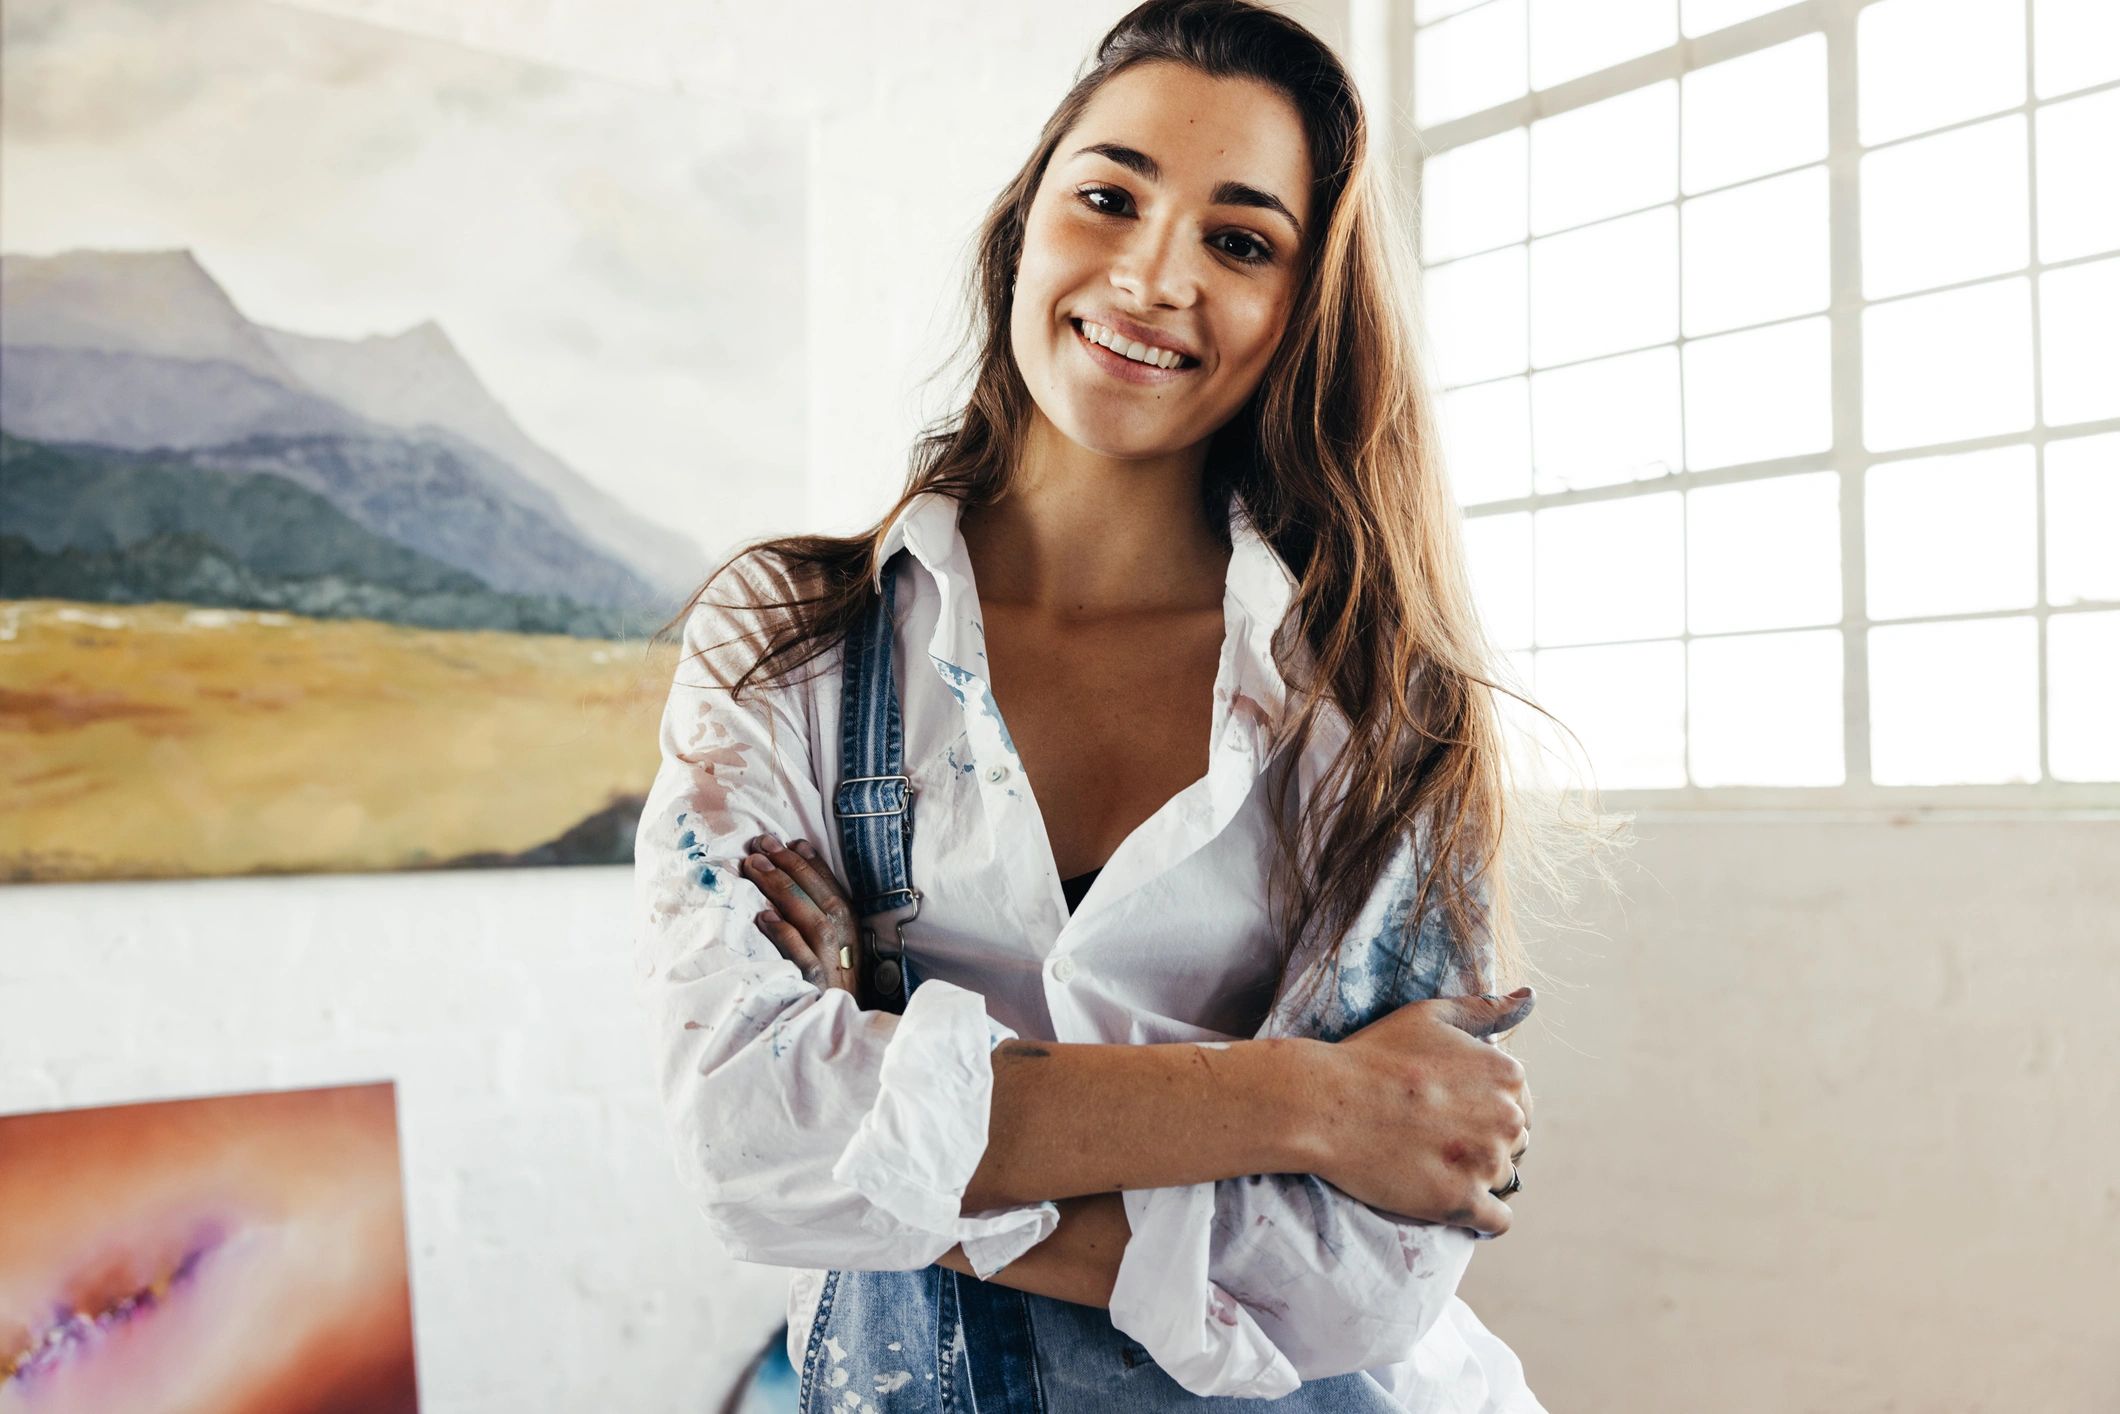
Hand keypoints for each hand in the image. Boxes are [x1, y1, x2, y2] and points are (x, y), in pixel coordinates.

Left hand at [740, 833, 862, 998]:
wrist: (843, 1028)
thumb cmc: (833, 982)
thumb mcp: (836, 945)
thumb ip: (818, 911)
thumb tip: (791, 870)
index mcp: (851, 927)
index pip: (831, 886)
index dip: (811, 862)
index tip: (788, 841)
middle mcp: (844, 941)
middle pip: (818, 897)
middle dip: (789, 867)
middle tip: (760, 846)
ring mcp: (830, 963)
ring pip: (809, 919)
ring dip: (781, 889)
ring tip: (754, 867)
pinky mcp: (815, 985)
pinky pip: (800, 956)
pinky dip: (784, 934)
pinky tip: (763, 916)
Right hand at [1309, 989, 1536, 1236]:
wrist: (1326, 1103)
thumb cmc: (1374, 1056)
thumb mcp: (1430, 1015)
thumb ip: (1485, 1008)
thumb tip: (1530, 998)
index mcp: (1506, 1073)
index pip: (1519, 1103)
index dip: (1483, 1108)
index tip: (1449, 1111)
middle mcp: (1507, 1118)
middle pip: (1513, 1143)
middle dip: (1482, 1142)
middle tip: (1436, 1138)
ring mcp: (1486, 1163)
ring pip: (1503, 1180)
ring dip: (1476, 1177)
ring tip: (1433, 1165)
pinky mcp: (1463, 1203)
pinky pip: (1496, 1222)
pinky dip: (1480, 1216)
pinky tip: (1451, 1198)